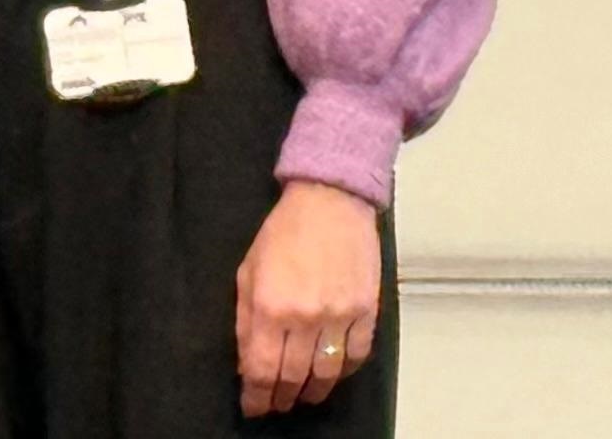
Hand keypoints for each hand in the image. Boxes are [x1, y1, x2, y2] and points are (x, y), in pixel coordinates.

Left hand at [236, 179, 380, 414]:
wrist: (329, 204)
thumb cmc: (282, 234)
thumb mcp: (248, 270)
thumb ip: (246, 318)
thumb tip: (248, 361)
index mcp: (269, 305)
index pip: (261, 367)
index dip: (256, 394)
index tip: (253, 407)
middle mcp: (305, 316)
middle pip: (293, 376)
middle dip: (282, 397)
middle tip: (276, 406)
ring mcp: (339, 316)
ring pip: (327, 373)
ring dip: (313, 391)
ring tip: (303, 397)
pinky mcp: (366, 312)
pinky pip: (357, 356)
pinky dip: (344, 373)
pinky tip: (332, 376)